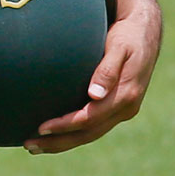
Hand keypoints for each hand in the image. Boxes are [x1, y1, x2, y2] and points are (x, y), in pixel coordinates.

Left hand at [24, 0, 161, 153]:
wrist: (145, 30)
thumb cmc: (128, 34)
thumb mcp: (119, 47)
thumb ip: (107, 70)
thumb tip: (95, 95)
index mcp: (126, 95)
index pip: (90, 118)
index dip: (65, 125)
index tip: (41, 128)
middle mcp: (125, 108)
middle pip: (88, 133)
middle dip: (58, 142)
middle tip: (29, 145)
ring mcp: (121, 109)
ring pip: (90, 133)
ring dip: (63, 142)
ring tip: (34, 146)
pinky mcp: (116, 105)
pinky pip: (92, 124)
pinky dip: (72, 132)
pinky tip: (53, 133)